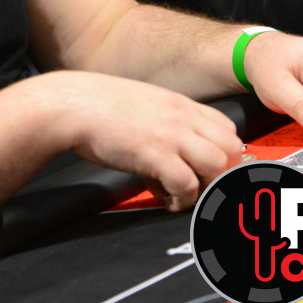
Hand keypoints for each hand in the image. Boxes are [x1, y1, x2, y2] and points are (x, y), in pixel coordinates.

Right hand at [58, 72, 241, 210]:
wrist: (70, 105)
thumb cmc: (98, 107)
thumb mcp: (143, 105)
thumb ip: (165, 124)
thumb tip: (171, 157)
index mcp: (180, 104)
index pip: (228, 128)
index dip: (222, 152)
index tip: (205, 168)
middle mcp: (181, 117)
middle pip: (232, 148)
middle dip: (220, 172)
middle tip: (198, 183)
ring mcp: (170, 135)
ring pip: (217, 165)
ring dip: (204, 185)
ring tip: (182, 192)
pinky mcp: (153, 154)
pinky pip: (187, 184)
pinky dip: (181, 198)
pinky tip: (164, 198)